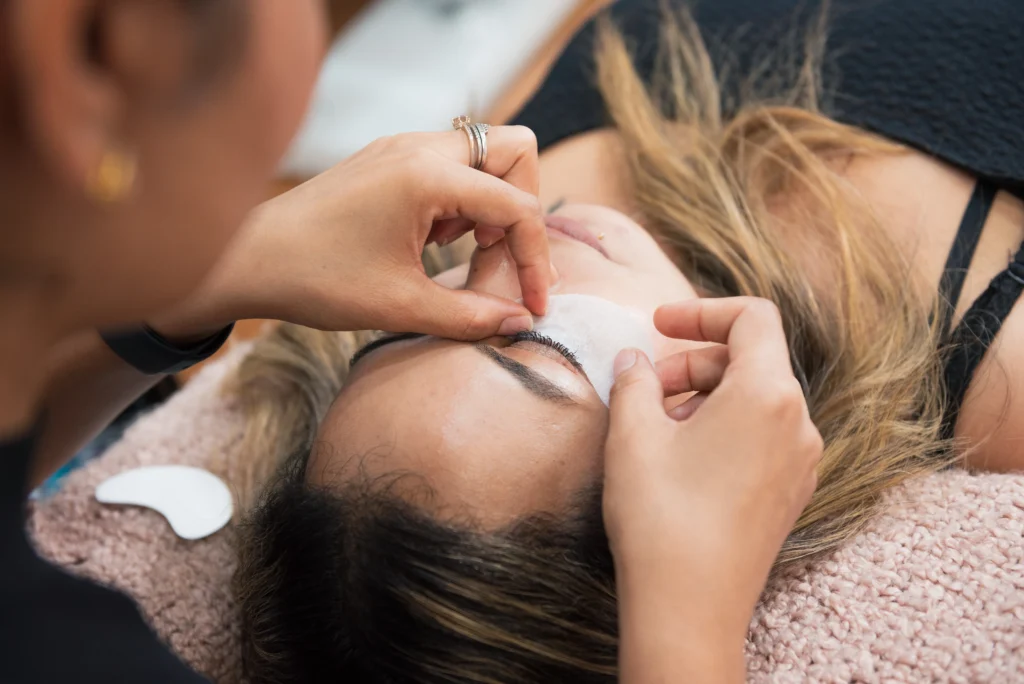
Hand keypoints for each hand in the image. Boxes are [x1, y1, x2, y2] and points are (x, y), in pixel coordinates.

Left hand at [159, 127, 549, 339]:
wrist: (245, 259)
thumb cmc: (316, 280)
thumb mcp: (401, 307)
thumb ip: (471, 315)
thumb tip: (520, 323)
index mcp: (426, 176)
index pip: (518, 205)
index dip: (535, 259)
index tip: (533, 304)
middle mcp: (418, 147)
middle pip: (514, 152)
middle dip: (521, 208)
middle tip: (492, 257)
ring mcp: (400, 147)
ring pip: (483, 155)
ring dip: (489, 204)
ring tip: (455, 250)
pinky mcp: (387, 158)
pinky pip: (449, 164)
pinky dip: (459, 200)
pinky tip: (431, 238)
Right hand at [604, 298, 821, 670]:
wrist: (689, 608)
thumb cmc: (661, 515)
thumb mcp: (633, 434)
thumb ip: (634, 380)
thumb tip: (635, 361)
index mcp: (769, 394)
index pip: (752, 318)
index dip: (701, 311)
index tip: (658, 324)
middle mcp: (799, 423)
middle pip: (751, 359)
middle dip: (692, 362)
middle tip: (643, 388)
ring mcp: (801, 462)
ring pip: (756, 399)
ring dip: (705, 395)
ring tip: (657, 426)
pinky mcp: (790, 493)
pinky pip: (763, 435)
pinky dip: (724, 426)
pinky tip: (682, 456)